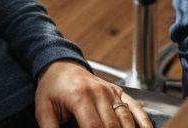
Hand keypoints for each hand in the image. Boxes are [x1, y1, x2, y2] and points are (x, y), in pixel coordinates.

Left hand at [34, 60, 151, 127]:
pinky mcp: (119, 92)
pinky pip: (135, 107)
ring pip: (126, 119)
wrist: (60, 66)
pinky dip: (143, 120)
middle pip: (112, 126)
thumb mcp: (43, 110)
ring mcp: (111, 92)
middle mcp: (99, 93)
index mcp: (79, 97)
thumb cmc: (52, 88)